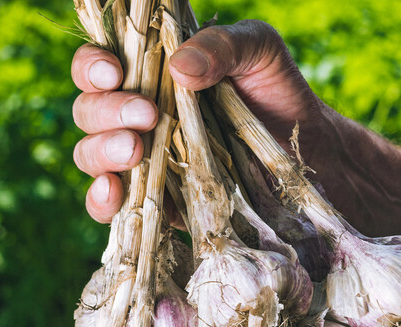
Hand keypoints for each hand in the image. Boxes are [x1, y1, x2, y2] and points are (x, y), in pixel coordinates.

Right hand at [71, 20, 327, 223]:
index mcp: (150, 75)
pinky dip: (102, 201)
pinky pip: (112, 206)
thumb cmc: (277, 95)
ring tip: (135, 149)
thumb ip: (222, 46)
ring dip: (103, 152)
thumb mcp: (258, 53)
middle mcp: (136, 118)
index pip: (99, 68)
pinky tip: (113, 193)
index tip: (113, 71)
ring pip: (92, 156)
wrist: (310, 154)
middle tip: (147, 115)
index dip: (93, 67)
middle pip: (90, 112)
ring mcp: (143, 162)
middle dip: (108, 112)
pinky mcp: (157, 204)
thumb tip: (181, 67)